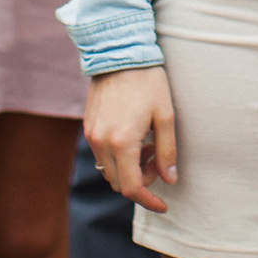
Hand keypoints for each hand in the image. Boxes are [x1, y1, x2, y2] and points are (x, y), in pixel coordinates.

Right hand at [84, 66, 177, 211]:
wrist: (119, 53)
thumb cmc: (148, 81)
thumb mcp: (166, 115)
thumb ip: (167, 151)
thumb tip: (169, 179)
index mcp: (123, 142)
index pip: (132, 188)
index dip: (148, 200)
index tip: (163, 205)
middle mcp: (102, 142)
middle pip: (119, 183)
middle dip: (141, 180)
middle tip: (158, 158)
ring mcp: (92, 134)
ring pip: (109, 170)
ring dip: (128, 168)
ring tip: (147, 145)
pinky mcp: (88, 126)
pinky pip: (101, 154)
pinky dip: (118, 156)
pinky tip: (133, 137)